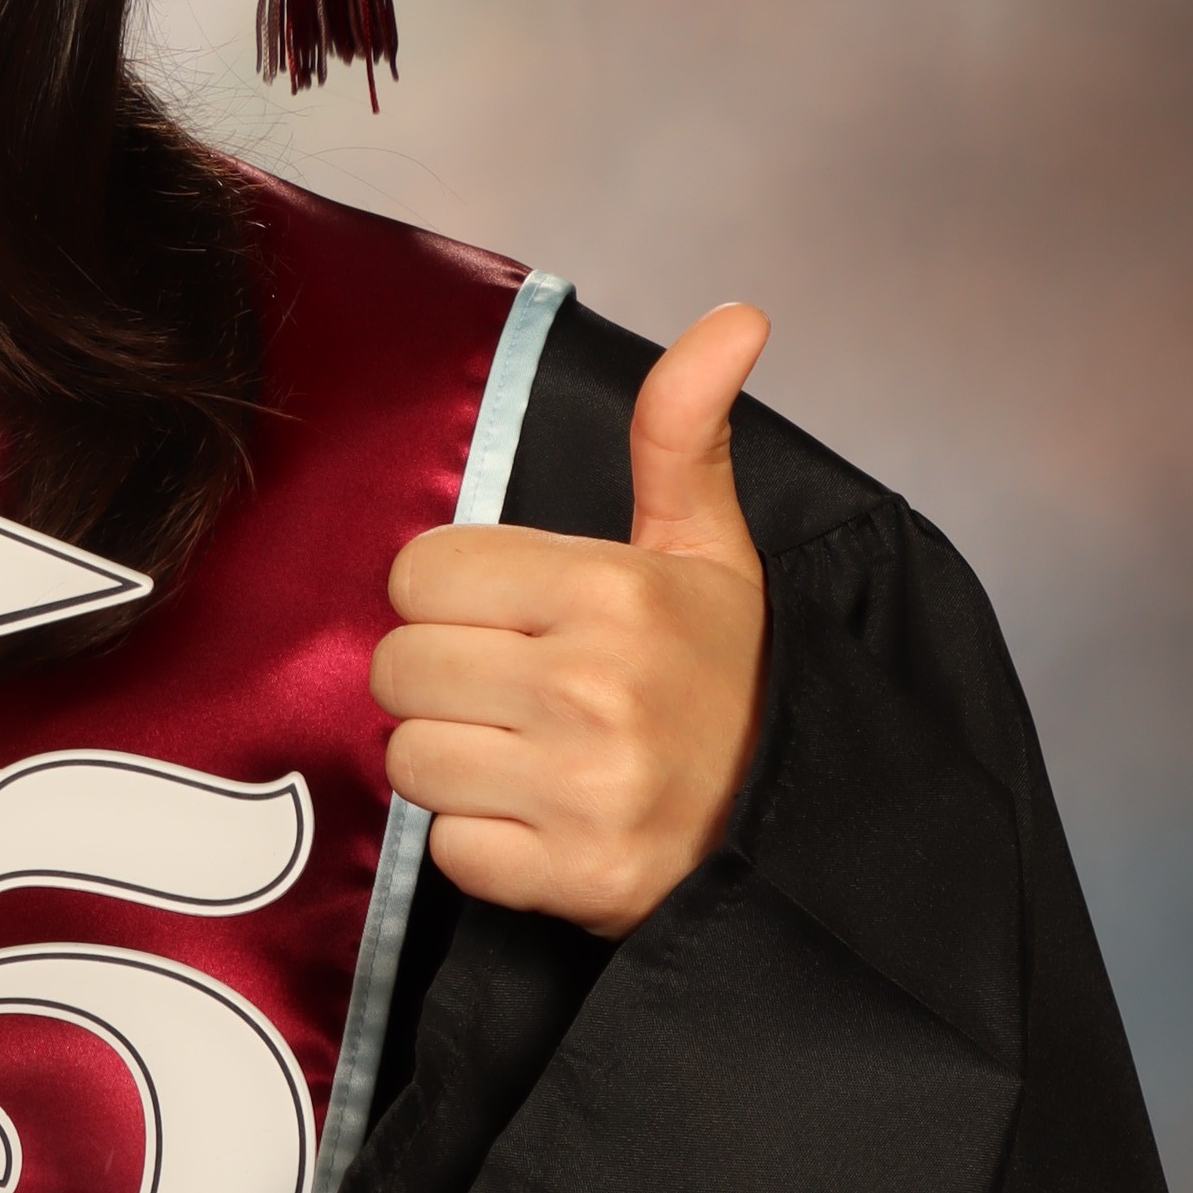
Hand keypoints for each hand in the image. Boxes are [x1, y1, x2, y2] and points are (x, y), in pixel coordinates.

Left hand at [370, 304, 771, 939]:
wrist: (793, 829)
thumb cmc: (729, 681)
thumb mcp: (711, 549)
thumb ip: (682, 432)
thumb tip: (736, 315)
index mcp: (614, 589)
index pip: (420, 573)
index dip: (450, 599)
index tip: (508, 621)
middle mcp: (593, 685)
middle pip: (399, 666)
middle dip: (441, 681)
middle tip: (514, 695)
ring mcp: (582, 787)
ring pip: (409, 757)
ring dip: (453, 764)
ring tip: (526, 758)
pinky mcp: (572, 876)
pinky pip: (447, 847)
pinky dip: (480, 843)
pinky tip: (539, 823)